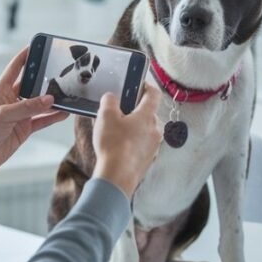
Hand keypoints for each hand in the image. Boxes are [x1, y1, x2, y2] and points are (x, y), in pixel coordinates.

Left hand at [0, 46, 68, 182]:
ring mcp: (20, 114)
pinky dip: (53, 116)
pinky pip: (43, 119)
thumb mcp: (4, 116)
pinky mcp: (25, 127)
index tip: (37, 46)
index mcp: (1, 90)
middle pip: (32, 84)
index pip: (15, 68)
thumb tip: (49, 98)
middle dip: (45, 77)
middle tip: (60, 70)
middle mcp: (11, 99)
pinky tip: (64, 112)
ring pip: (40, 102)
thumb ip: (27, 107)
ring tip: (67, 93)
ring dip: (52, 99)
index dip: (25, 56)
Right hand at [91, 83, 162, 197]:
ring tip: (116, 132)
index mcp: (148, 115)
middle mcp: (155, 130)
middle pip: (149, 113)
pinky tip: (119, 147)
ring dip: (134, 128)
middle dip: (135, 110)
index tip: (138, 85)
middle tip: (120, 111)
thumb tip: (112, 97)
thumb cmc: (114, 146)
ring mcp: (154, 146)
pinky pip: (142, 145)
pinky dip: (133, 143)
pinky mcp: (148, 159)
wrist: (117, 177)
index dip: (146, 86)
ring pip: (145, 130)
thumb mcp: (105, 116)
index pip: (154, 94)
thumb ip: (109, 101)